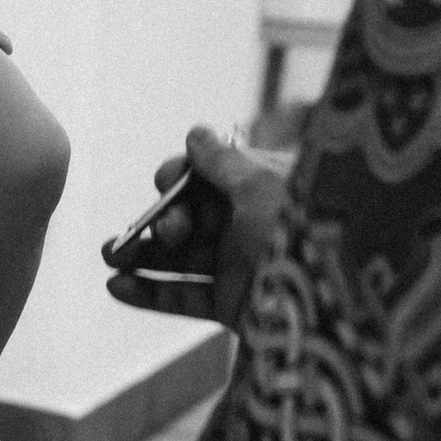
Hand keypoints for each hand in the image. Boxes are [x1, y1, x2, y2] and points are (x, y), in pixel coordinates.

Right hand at [110, 125, 290, 327]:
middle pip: (188, 217)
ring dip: (140, 254)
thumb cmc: (298, 232)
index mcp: (261, 188)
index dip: (180, 179)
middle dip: (163, 219)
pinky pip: (182, 296)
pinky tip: (117, 286)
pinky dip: (148, 293)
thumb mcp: (260, 186)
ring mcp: (239, 266)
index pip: (206, 177)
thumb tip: (196, 135)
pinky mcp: (231, 305)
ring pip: (179, 257)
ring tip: (109, 254)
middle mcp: (248, 224)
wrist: (331, 303)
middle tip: (168, 230)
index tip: (166, 183)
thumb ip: (222, 161)